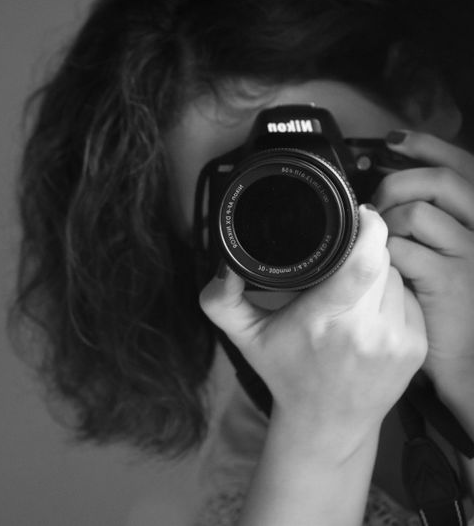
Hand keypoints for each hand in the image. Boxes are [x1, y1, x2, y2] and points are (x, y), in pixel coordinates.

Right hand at [200, 206, 426, 454]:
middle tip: (342, 257)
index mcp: (320, 322)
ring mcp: (394, 341)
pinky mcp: (416, 348)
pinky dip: (391, 293)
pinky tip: (369, 309)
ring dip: (378, 271)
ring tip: (350, 290)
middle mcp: (363, 333)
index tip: (359, 212)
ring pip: (397, 275)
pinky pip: (409, 296)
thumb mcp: (244, 336)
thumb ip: (221, 300)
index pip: (361, 264)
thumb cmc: (284, 372)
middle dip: (364, 249)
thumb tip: (223, 265)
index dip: (368, 229)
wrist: (326, 423)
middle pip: (380, 260)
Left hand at [374, 131, 473, 395]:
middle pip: (440, 181)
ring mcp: (473, 253)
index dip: (430, 146)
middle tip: (378, 206)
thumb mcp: (449, 253)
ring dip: (387, 223)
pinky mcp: (451, 279)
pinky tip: (383, 267)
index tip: (395, 139)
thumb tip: (388, 191)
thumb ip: (431, 220)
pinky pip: (404, 250)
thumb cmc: (450, 303)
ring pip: (418, 212)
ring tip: (381, 243)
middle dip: (397, 184)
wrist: (469, 356)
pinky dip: (384, 255)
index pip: (464, 165)